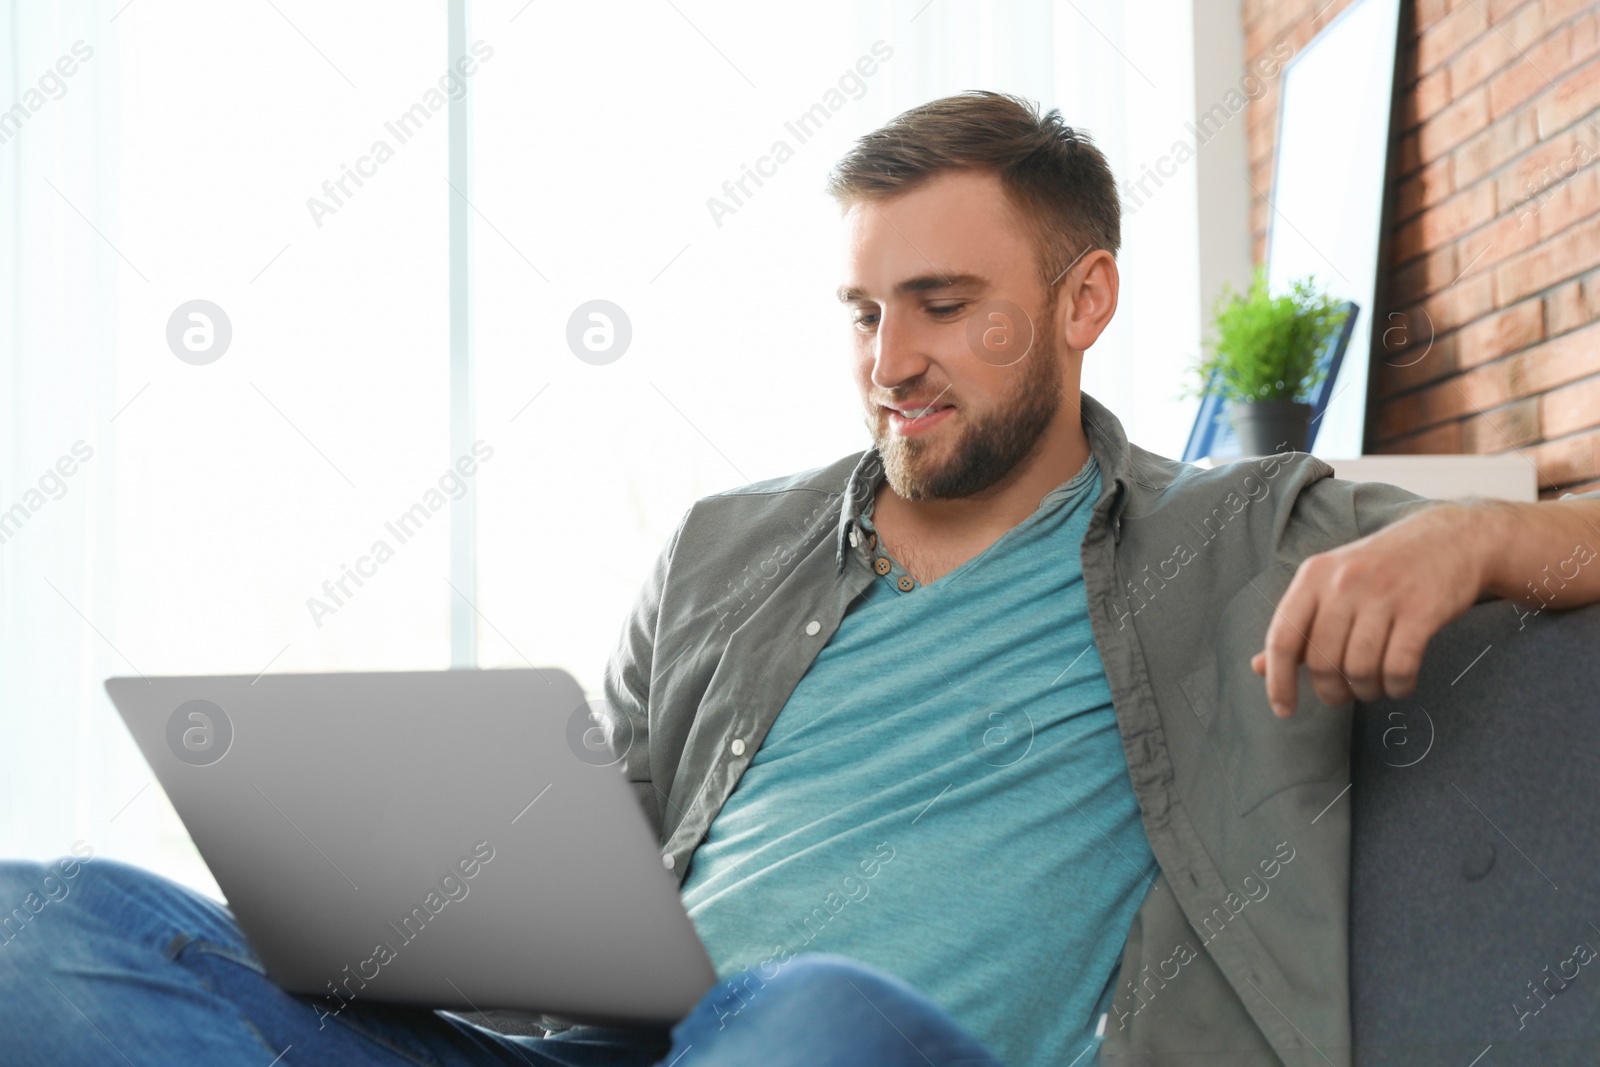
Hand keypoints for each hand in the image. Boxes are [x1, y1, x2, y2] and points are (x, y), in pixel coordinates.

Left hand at [1249, 502, 1485, 715]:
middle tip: (1342, 695)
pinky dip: (1397, 687)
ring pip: (1360, 669)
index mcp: (1314, 576)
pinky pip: (1399, 667)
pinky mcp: (1422, 609)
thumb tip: (1259, 668)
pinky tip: (1399, 684)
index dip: (1278, 680)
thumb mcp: (1330, 585)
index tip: (1283, 709)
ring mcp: (1384, 594)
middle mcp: (1344, 582)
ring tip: (1372, 687)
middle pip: (1322, 661)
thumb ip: (1297, 626)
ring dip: (1365, 691)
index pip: (1283, 638)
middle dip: (1330, 691)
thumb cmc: (1381, 570)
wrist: (1451, 539)